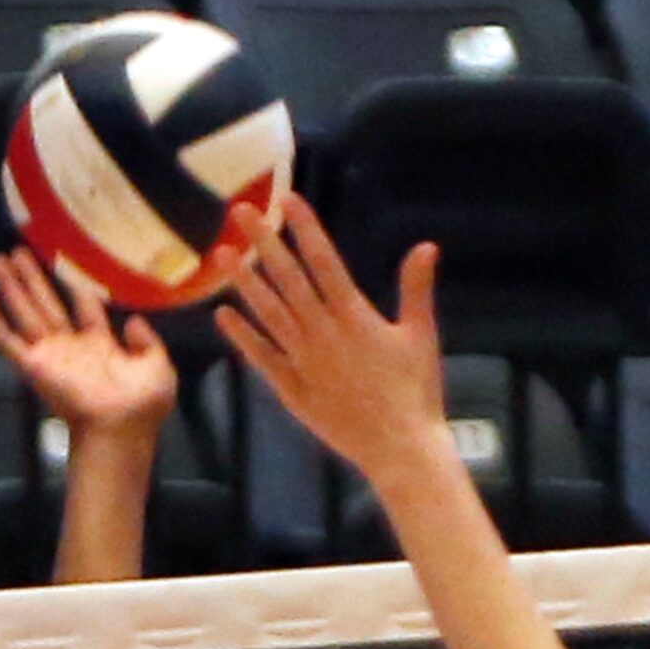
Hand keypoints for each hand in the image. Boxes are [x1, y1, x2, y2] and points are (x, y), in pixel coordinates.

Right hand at [0, 250, 175, 437]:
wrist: (120, 427)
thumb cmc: (142, 404)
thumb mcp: (157, 367)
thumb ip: (147, 342)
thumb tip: (134, 321)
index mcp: (100, 348)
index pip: (86, 312)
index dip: (79, 291)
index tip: (69, 268)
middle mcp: (71, 349)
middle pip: (47, 305)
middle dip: (32, 279)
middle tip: (17, 252)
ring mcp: (50, 357)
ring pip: (25, 314)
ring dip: (11, 288)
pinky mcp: (34, 367)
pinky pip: (7, 341)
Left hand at [215, 194, 447, 485]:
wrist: (400, 449)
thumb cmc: (416, 392)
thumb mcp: (421, 335)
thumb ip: (416, 289)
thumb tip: (425, 245)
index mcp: (356, 317)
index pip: (325, 262)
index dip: (306, 228)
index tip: (288, 199)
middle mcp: (324, 334)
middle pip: (289, 280)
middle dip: (264, 243)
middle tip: (240, 213)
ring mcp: (304, 363)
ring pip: (269, 314)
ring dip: (245, 282)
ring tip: (223, 254)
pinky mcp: (293, 391)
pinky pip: (263, 359)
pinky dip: (243, 336)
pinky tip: (223, 315)